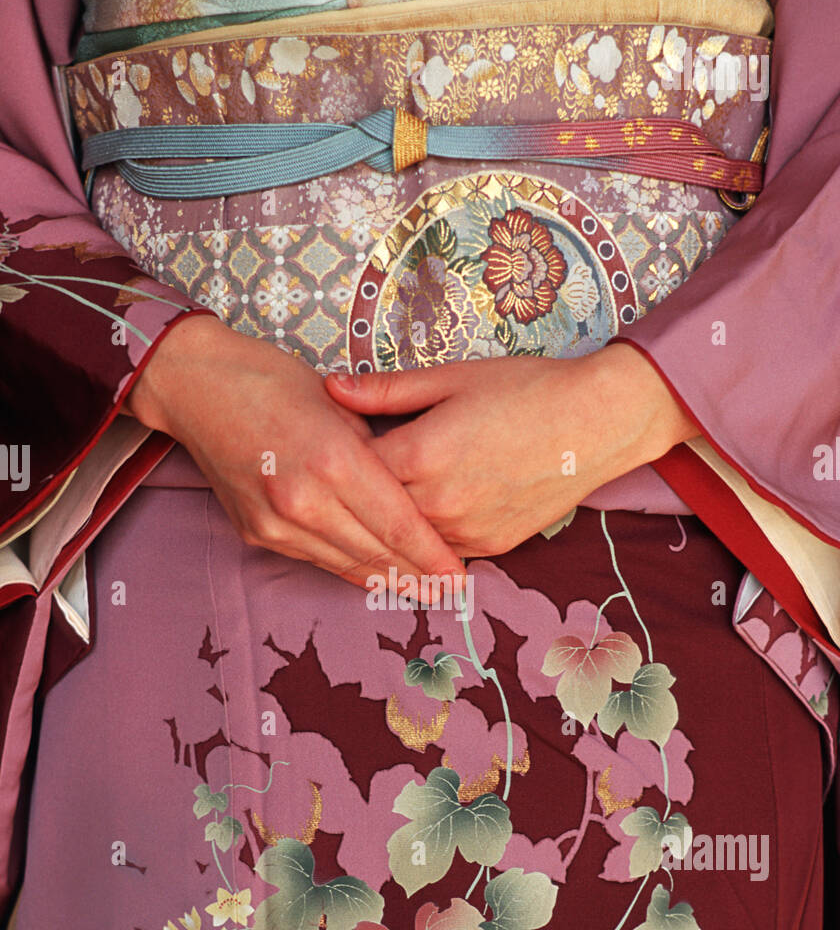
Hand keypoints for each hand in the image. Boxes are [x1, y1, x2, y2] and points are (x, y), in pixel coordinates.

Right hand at [123, 313, 465, 589]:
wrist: (196, 388)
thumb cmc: (272, 381)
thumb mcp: (338, 403)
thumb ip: (377, 451)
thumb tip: (412, 488)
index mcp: (333, 460)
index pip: (397, 523)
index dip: (431, 556)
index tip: (458, 576)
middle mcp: (304, 500)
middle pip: (376, 552)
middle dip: (418, 577)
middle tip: (451, 593)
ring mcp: (277, 522)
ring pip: (346, 564)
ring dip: (387, 582)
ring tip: (423, 593)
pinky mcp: (258, 533)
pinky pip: (316, 559)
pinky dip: (349, 570)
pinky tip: (375, 578)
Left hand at [325, 344, 696, 555]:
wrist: (597, 422)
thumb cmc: (527, 390)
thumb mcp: (452, 379)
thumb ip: (387, 390)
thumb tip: (331, 388)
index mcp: (421, 456)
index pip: (351, 472)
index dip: (333, 462)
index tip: (319, 452)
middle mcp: (439, 504)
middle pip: (371, 514)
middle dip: (351, 501)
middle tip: (329, 488)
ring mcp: (465, 532)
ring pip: (403, 540)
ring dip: (385, 525)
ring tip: (365, 507)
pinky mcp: (490, 547)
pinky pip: (438, 550)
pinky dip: (422, 538)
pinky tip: (412, 522)